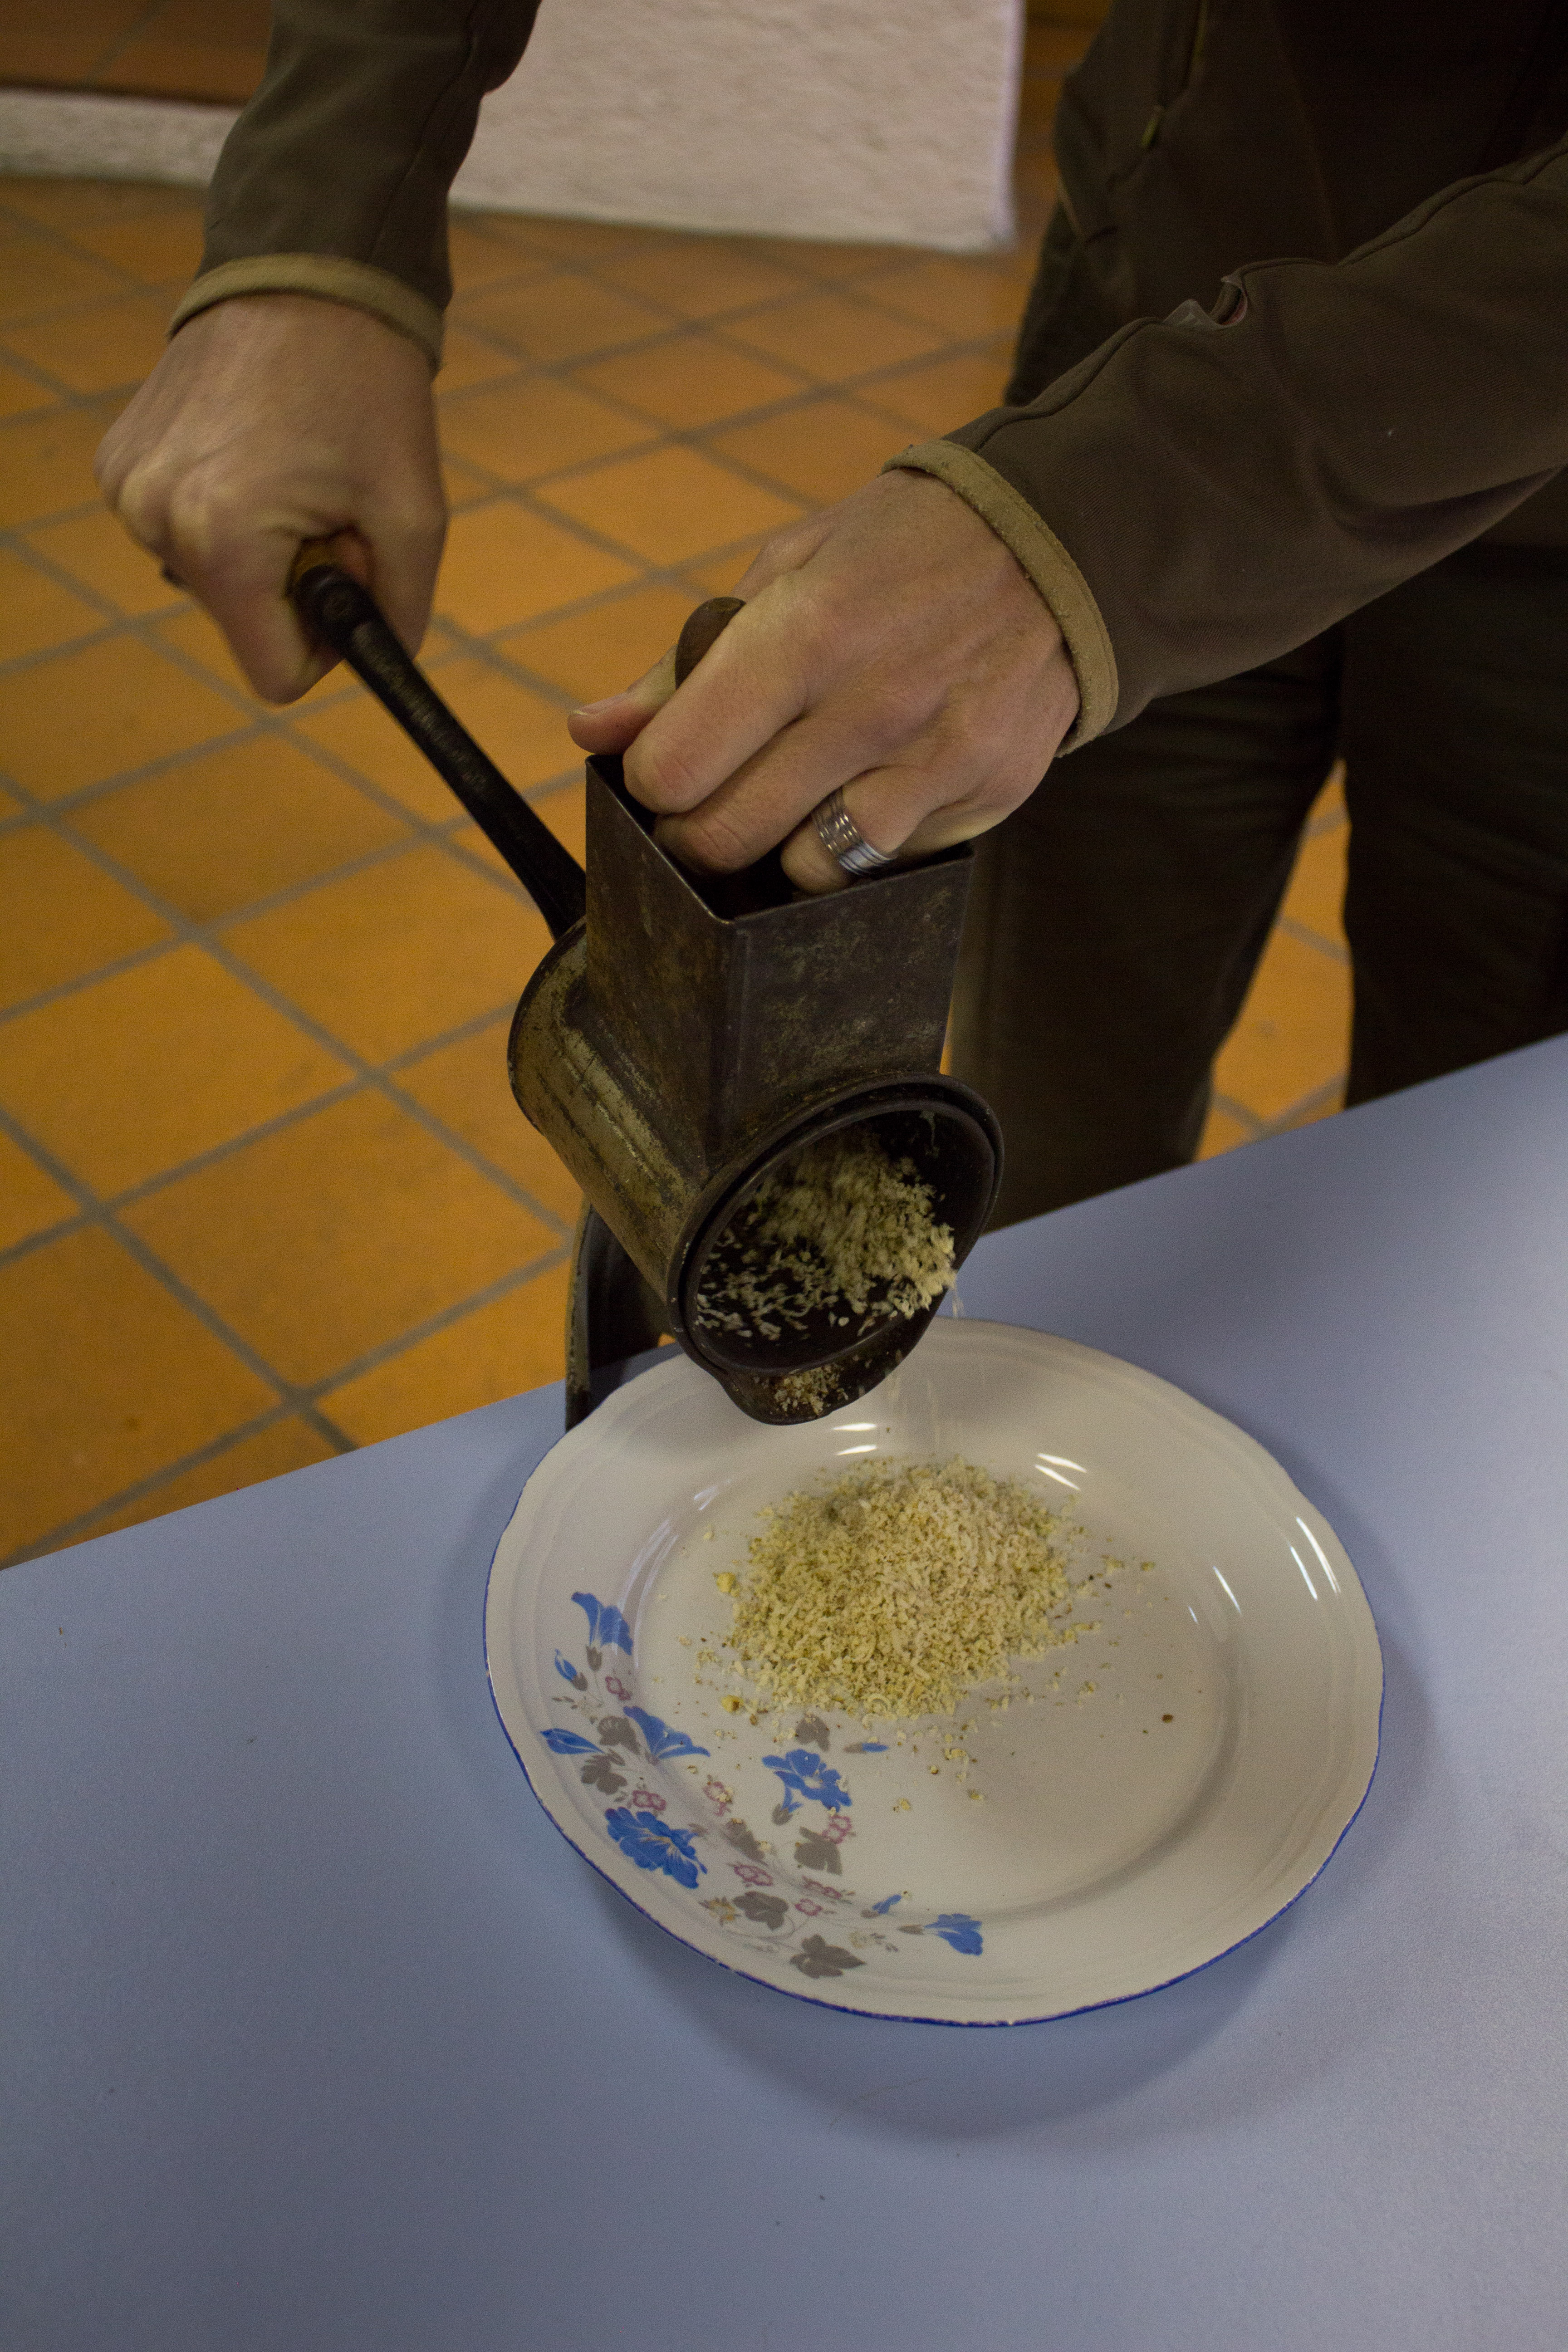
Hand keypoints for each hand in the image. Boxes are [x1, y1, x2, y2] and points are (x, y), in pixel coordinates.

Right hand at [95, 295, 443, 702]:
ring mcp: (129, 490)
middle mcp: (158, 521)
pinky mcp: (120, 461)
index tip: (347, 587)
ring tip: (293, 473)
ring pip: (213, 581)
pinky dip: (225, 511)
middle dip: (293, 586)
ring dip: (261, 550)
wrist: (305, 272)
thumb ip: (401, 609)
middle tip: (327, 508)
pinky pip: (182, 530)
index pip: (274, 675)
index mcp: (223, 544)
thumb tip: (381, 655)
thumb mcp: (414, 513)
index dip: (322, 648)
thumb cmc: (366, 388)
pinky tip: (256, 451)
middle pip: (242, 625)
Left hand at [567, 469, 1079, 891]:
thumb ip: (685, 663)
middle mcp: (870, 704)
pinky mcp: (987, 794)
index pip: (676, 767)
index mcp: (804, 632)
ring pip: (808, 869)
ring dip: (784, 847)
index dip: (653, 782)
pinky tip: (873, 791)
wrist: (1059, 544)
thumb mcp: (789, 570)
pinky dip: (861, 847)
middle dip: (699, 833)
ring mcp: (935, 759)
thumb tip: (592, 732)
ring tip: (799, 795)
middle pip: (727, 836)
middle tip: (716, 800)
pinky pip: (887, 865)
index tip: (669, 770)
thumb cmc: (900, 552)